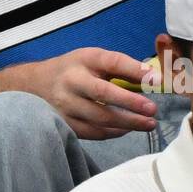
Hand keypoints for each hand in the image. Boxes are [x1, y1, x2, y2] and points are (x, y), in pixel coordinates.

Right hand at [25, 47, 157, 139]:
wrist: (35, 85)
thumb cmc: (74, 70)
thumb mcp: (94, 59)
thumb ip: (121, 68)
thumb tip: (153, 80)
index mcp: (83, 59)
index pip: (112, 62)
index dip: (135, 70)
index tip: (157, 80)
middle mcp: (72, 80)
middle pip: (103, 93)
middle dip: (131, 103)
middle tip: (153, 110)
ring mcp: (66, 104)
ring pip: (100, 117)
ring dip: (127, 123)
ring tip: (148, 124)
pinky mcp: (65, 123)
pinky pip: (94, 132)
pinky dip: (114, 132)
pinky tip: (127, 129)